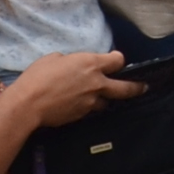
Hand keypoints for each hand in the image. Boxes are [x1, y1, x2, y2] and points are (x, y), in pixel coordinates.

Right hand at [9, 50, 131, 127]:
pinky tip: (79, 105)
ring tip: (99, 97)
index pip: (117, 61)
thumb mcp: (55, 58)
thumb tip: (73, 67)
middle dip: (136, 87)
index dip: (117, 60)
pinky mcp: (83, 115)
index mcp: (91, 64)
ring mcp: (91, 102)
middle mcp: (96, 83)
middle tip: (143, 87)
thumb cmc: (38, 76)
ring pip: (106, 101)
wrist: (29, 104)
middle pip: (125, 87)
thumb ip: (70, 62)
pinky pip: (91, 110)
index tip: (115, 60)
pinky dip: (89, 107)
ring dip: (104, 98)